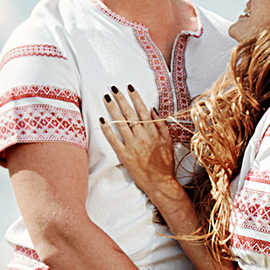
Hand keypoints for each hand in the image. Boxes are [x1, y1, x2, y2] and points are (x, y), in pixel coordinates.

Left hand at [97, 85, 186, 216]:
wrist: (160, 182)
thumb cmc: (165, 163)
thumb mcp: (168, 142)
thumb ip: (161, 125)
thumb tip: (153, 110)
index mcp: (153, 131)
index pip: (142, 110)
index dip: (135, 97)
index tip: (129, 87)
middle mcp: (142, 136)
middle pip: (129, 113)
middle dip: (121, 99)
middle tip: (113, 88)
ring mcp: (132, 145)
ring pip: (120, 123)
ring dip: (112, 109)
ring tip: (106, 98)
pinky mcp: (124, 155)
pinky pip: (113, 140)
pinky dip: (107, 129)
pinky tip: (101, 120)